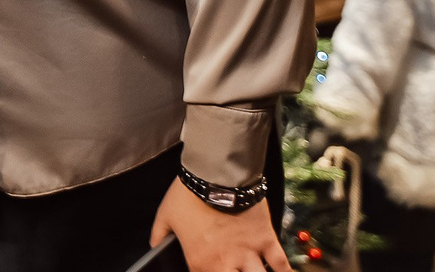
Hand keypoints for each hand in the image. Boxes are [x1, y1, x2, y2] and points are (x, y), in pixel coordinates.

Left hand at [151, 177, 286, 271]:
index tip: (210, 269)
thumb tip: (154, 245)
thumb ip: (159, 235)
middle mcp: (227, 263)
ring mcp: (249, 252)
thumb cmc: (189, 194)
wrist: (216, 173)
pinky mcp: (266, 239)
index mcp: (200, 262)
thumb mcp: (165, 215)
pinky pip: (280, 263)